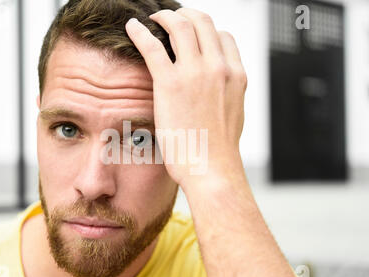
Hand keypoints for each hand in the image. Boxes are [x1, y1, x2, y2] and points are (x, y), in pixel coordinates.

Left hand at [126, 8, 246, 186]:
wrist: (212, 169)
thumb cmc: (219, 150)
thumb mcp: (234, 113)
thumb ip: (228, 93)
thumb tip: (219, 88)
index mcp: (235, 74)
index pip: (223, 36)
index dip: (206, 30)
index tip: (193, 34)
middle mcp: (218, 67)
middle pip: (203, 22)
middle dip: (186, 15)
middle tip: (171, 19)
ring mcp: (195, 73)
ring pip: (180, 25)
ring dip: (165, 17)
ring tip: (154, 19)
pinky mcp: (170, 83)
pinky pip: (152, 46)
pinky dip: (140, 31)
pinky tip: (132, 27)